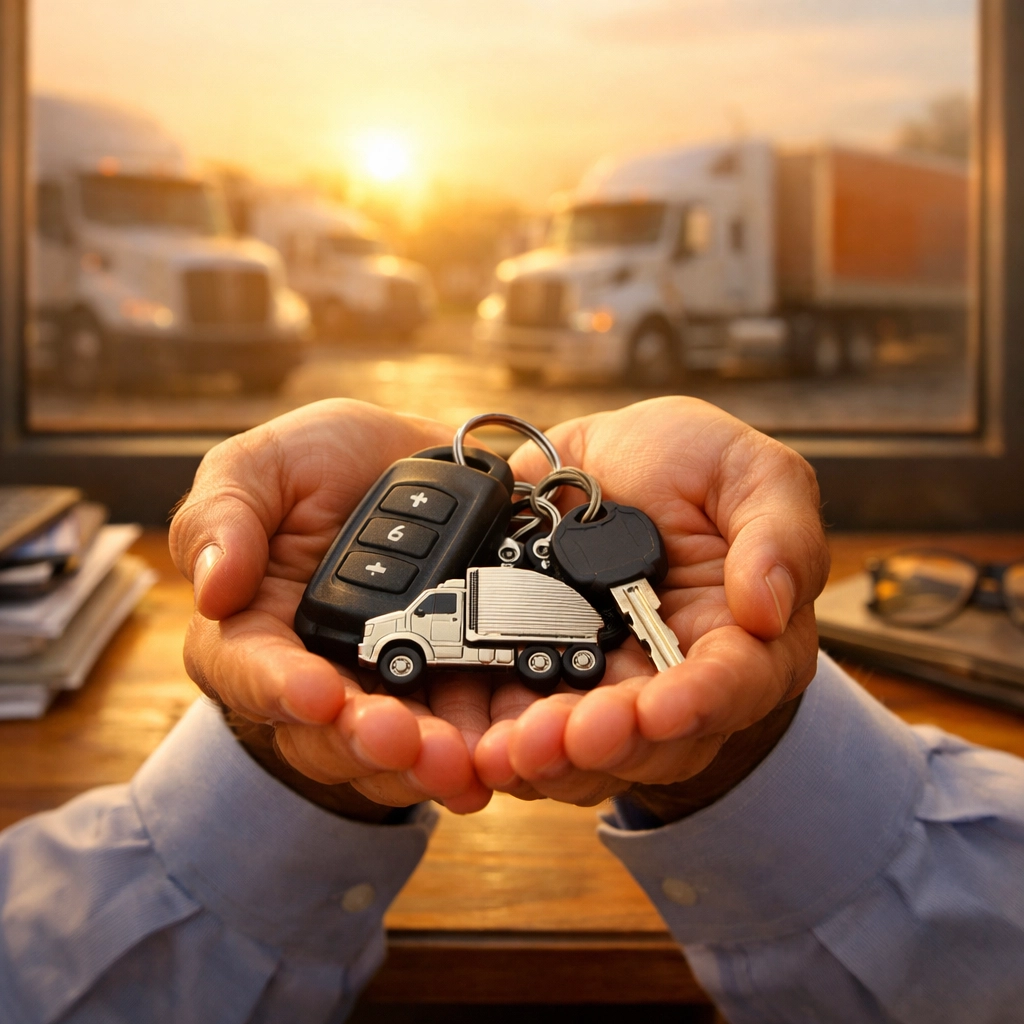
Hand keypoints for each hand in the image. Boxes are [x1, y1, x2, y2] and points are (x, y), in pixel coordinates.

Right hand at [169, 399, 492, 817]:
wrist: (430, 465)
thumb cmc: (329, 465)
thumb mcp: (264, 465)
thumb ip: (224, 514)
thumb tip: (211, 588)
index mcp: (256, 624)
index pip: (246, 671)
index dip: (276, 688)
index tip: (316, 693)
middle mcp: (318, 673)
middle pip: (323, 736)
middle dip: (364, 742)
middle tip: (402, 739)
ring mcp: (390, 687)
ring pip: (392, 754)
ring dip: (423, 765)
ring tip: (458, 760)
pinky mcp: (453, 688)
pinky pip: (461, 736)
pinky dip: (479, 753)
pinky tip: (497, 760)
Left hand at [474, 396, 828, 817]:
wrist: (603, 463)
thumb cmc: (691, 468)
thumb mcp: (751, 473)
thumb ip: (776, 534)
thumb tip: (768, 607)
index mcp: (739, 639)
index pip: (731, 686)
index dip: (696, 704)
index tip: (656, 709)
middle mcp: (672, 680)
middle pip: (646, 740)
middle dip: (599, 744)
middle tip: (553, 737)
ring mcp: (602, 686)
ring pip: (578, 750)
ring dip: (540, 758)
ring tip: (500, 749)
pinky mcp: (539, 675)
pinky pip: (514, 723)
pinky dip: (487, 738)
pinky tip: (466, 745)